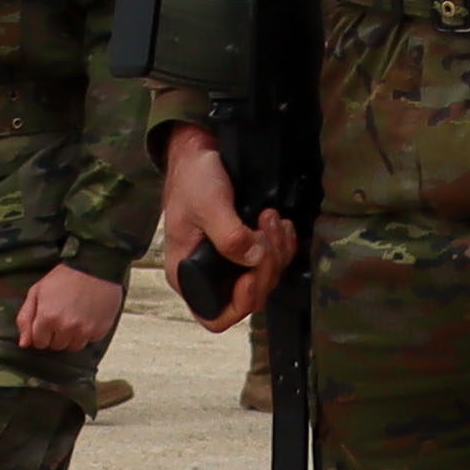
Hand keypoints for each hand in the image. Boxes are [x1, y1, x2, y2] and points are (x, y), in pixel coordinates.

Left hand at [14, 260, 126, 358]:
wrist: (95, 267)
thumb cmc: (64, 277)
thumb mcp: (37, 291)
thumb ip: (25, 318)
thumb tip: (23, 344)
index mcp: (47, 318)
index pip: (39, 343)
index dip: (42, 333)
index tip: (48, 321)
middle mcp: (66, 327)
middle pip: (56, 346)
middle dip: (56, 334)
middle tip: (63, 315)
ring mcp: (85, 330)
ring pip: (73, 346)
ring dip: (72, 336)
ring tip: (75, 317)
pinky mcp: (100, 330)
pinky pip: (90, 341)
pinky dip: (88, 332)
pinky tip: (88, 316)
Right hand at [154, 121, 287, 328]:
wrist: (201, 153)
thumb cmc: (193, 178)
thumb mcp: (208, 205)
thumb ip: (229, 236)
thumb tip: (253, 260)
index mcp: (187, 275)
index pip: (214, 316)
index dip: (239, 304)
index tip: (251, 275)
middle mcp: (208, 276)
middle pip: (249, 297)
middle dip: (266, 265)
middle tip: (265, 228)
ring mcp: (229, 264)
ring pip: (266, 278)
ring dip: (277, 251)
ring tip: (270, 218)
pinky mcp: (246, 249)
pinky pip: (273, 261)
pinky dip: (282, 244)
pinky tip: (279, 224)